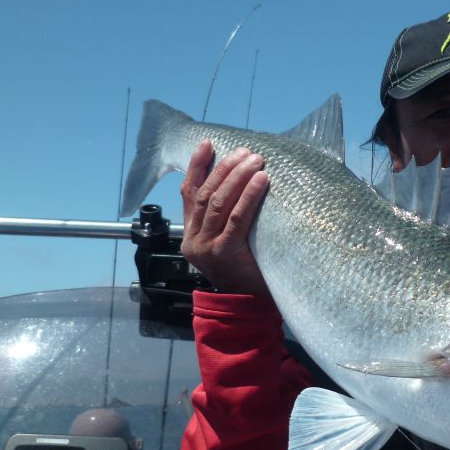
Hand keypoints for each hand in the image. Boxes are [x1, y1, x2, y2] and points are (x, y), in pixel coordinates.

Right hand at [180, 141, 270, 296]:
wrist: (249, 306)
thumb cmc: (245, 270)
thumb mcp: (228, 241)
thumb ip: (226, 218)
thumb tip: (243, 179)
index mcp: (190, 234)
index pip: (189, 193)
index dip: (197, 166)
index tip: (207, 143)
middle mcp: (193, 239)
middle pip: (205, 194)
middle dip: (224, 168)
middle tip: (245, 152)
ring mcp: (206, 247)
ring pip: (218, 203)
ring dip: (237, 177)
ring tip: (255, 160)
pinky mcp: (223, 253)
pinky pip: (236, 219)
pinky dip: (249, 197)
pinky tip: (260, 181)